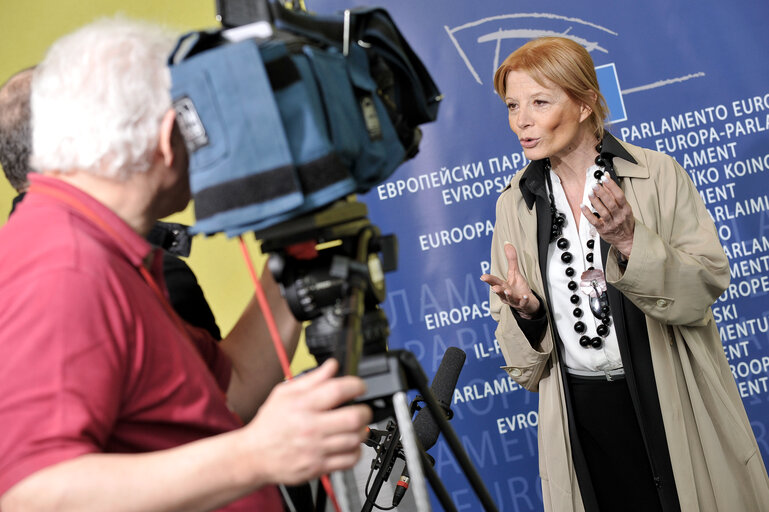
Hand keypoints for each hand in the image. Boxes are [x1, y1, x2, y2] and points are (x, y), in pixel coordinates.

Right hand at [243, 358, 371, 484]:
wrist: (254, 455)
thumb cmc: (269, 424)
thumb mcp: (284, 393)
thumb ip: (312, 379)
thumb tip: (332, 365)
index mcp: (303, 405)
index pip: (338, 390)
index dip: (356, 385)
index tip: (359, 387)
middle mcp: (310, 427)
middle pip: (353, 418)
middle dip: (365, 411)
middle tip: (362, 409)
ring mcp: (315, 449)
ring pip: (354, 439)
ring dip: (362, 431)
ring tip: (356, 427)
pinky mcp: (318, 467)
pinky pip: (348, 460)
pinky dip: (356, 451)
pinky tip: (350, 444)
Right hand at [481, 242, 539, 317]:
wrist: (527, 304)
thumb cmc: (518, 288)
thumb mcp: (514, 272)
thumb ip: (511, 259)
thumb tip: (507, 243)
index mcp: (503, 286)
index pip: (495, 282)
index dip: (489, 279)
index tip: (483, 277)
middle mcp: (506, 295)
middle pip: (500, 292)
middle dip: (497, 290)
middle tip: (494, 288)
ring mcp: (514, 301)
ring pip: (510, 299)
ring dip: (508, 295)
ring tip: (507, 290)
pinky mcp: (524, 305)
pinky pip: (523, 303)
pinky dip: (524, 300)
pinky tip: (525, 296)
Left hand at [581, 175, 634, 256]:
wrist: (627, 239)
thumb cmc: (624, 221)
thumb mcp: (624, 207)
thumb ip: (615, 193)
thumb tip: (607, 177)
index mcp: (625, 209)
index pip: (619, 195)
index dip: (612, 186)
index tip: (604, 178)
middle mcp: (619, 216)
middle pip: (611, 203)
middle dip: (602, 193)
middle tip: (595, 185)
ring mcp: (611, 223)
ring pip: (603, 211)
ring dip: (595, 201)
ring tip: (589, 193)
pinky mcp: (603, 229)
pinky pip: (594, 221)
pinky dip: (588, 214)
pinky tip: (583, 206)